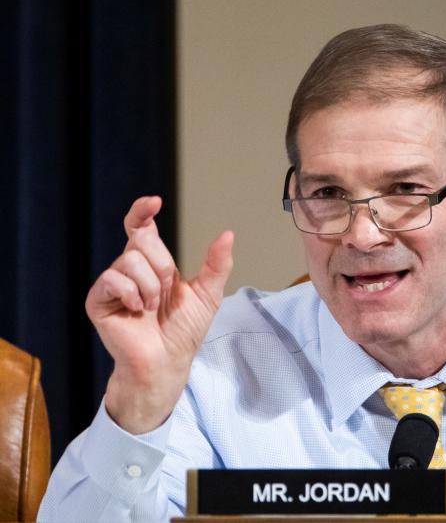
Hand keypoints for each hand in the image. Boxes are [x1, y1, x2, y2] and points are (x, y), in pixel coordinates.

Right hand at [86, 196, 232, 433]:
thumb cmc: (184, 331)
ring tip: (151, 307)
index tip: (154, 202)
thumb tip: (227, 234)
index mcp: (153, 263)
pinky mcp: (99, 300)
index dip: (143, 211)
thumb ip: (217, 264)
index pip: (141, 228)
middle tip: (165, 294)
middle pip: (142, 240)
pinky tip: (137, 310)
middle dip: (162, 266)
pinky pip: (113, 279)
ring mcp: (113, 284)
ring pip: (131, 260)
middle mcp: (131, 269)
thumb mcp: (208, 294)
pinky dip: (132, 293)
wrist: (167, 361)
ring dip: (150, 286)